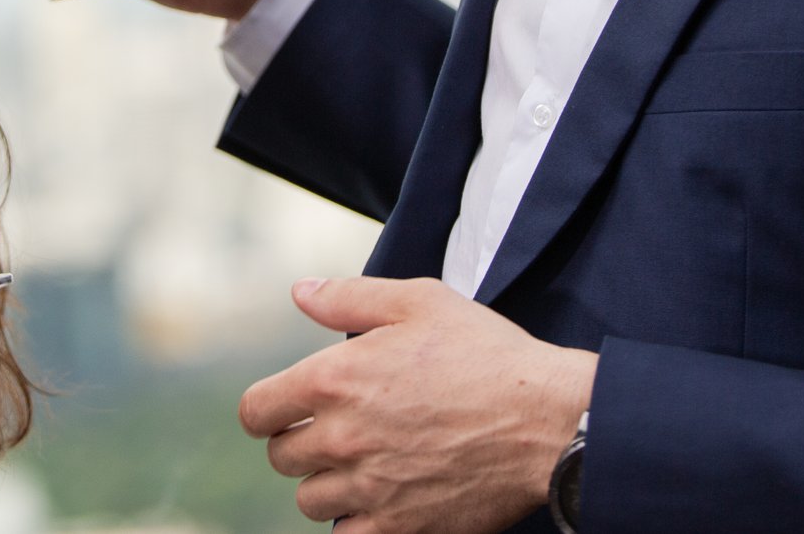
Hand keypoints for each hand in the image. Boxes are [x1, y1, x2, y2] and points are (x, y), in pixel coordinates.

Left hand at [239, 276, 596, 533]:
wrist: (547, 422)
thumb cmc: (487, 355)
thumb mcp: (419, 302)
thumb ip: (349, 297)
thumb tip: (299, 292)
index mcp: (335, 379)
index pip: (257, 411)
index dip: (267, 410)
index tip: (286, 410)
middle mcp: (342, 437)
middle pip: (282, 457)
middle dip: (301, 442)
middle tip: (339, 430)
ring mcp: (370, 487)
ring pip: (310, 501)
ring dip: (327, 484)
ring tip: (363, 464)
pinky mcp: (401, 528)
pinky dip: (355, 522)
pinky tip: (380, 499)